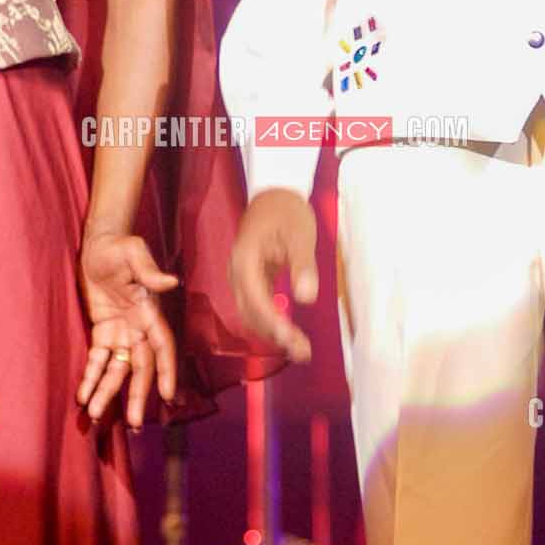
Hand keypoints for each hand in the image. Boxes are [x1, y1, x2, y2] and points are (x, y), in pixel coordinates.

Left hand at [76, 229, 179, 428]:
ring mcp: (121, 332)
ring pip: (117, 370)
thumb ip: (149, 270)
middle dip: (137, 394)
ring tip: (97, 415)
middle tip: (132, 422)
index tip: (168, 396)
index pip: (162, 346)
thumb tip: (170, 282)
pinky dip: (91, 377)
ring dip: (108, 392)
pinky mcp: (102, 332)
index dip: (166, 370)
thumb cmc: (119, 246)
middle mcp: (139, 327)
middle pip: (140, 366)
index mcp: (150, 311)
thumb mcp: (133, 253)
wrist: (98, 243)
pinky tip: (83, 397)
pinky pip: (98, 360)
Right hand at [227, 189, 317, 362]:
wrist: (275, 192)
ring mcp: (243, 276)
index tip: (290, 337)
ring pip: (252, 312)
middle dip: (274, 334)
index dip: (272, 320)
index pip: (255, 297)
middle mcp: (238, 271)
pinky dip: (273, 321)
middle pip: (250, 311)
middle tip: (302, 352)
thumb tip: (306, 298)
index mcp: (245, 259)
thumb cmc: (287, 210)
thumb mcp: (300, 235)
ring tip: (300, 350)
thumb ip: (303, 266)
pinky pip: (258, 306)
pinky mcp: (252, 279)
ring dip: (273, 333)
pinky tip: (290, 333)